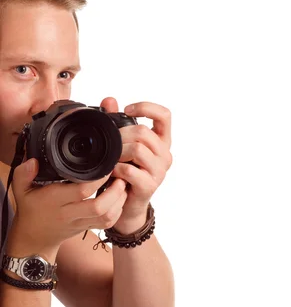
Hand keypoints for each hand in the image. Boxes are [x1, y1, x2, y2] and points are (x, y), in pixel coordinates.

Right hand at [9, 157, 127, 252]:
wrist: (34, 239)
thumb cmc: (30, 210)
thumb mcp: (21, 190)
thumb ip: (23, 173)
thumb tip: (34, 161)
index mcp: (54, 201)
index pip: (81, 191)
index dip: (98, 179)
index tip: (106, 167)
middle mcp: (69, 213)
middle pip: (98, 207)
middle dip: (115, 192)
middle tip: (120, 177)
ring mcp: (79, 223)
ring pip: (106, 217)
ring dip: (119, 202)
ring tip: (123, 186)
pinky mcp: (87, 228)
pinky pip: (107, 224)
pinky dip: (117, 212)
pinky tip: (119, 199)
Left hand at [100, 97, 172, 231]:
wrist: (126, 206)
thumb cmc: (125, 173)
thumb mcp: (122, 146)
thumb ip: (117, 122)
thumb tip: (109, 100)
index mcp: (161, 141)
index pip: (165, 115)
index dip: (147, 107)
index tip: (127, 109)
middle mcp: (165, 155)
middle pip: (144, 132)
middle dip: (122, 135)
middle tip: (110, 144)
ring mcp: (159, 171)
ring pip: (138, 149)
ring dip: (118, 152)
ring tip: (110, 158)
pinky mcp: (149, 186)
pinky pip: (130, 171)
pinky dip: (116, 169)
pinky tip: (111, 172)